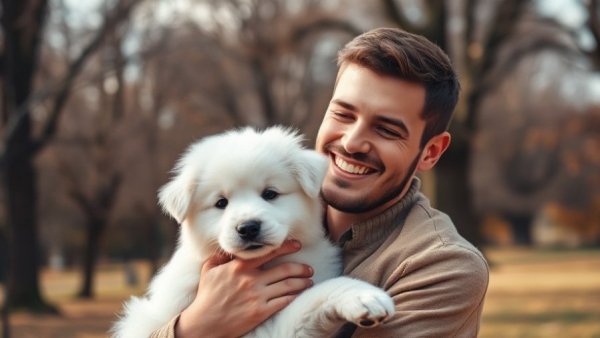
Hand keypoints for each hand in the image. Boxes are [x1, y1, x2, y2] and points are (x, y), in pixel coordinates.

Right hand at [175, 240, 313, 337]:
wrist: (204, 323)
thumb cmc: (206, 296)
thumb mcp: (209, 270)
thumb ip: (221, 257)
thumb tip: (230, 250)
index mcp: (240, 266)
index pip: (268, 252)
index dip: (286, 247)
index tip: (297, 244)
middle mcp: (251, 279)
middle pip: (285, 269)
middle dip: (301, 267)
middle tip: (309, 268)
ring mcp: (257, 296)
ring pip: (288, 285)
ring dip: (302, 282)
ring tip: (309, 280)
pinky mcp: (261, 311)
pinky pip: (284, 301)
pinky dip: (295, 296)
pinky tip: (300, 293)